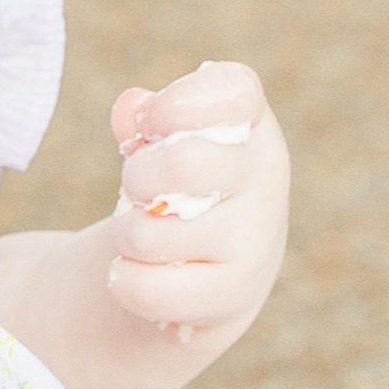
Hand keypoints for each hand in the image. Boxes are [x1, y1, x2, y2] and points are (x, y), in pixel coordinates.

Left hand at [101, 62, 289, 340]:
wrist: (211, 270)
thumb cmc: (182, 187)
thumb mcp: (164, 143)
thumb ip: (143, 118)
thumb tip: (131, 108)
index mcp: (252, 124)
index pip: (233, 93)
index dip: (179, 104)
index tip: (152, 122)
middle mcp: (265, 178)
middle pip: (184, 165)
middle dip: (137, 177)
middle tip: (135, 187)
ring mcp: (254, 241)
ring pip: (151, 233)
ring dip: (125, 232)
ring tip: (139, 232)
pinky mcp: (233, 296)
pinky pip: (148, 289)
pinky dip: (123, 281)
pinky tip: (137, 272)